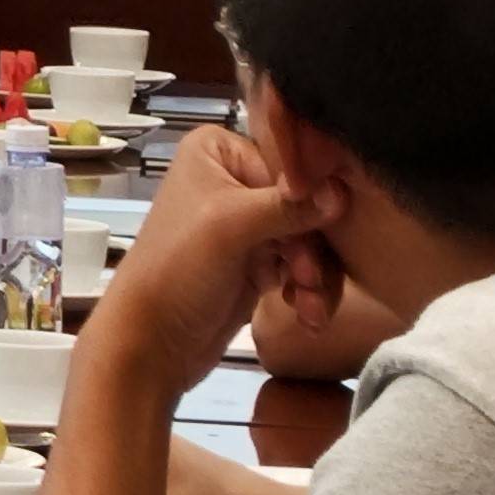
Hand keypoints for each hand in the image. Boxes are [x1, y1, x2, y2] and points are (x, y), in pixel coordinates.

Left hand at [94, 124, 338, 382]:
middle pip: (303, 204)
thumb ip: (286, 208)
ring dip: (315, 276)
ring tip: (310, 306)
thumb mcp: (229, 227)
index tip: (325, 232)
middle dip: (312, 248)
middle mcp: (233, 180)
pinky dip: (308, 290)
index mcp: (217, 152)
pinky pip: (301, 267)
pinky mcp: (256, 263)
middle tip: (309, 280)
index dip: (310, 198)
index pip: (287, 162)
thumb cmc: (177, 270)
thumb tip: (342, 192)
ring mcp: (246, 224)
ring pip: (308, 239)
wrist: (152, 343)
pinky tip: (306, 314)